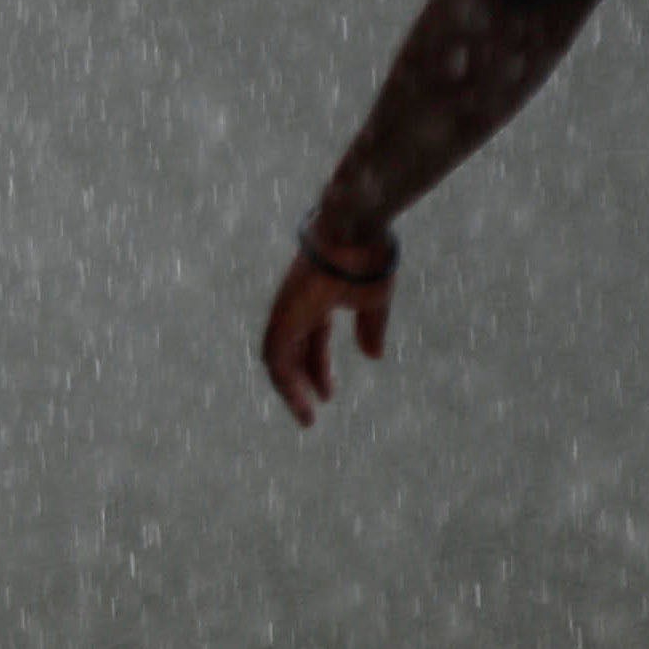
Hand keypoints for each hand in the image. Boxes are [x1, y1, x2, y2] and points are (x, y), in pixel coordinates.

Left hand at [261, 244, 397, 426]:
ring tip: (306, 416)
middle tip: (312, 410)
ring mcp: (286, 309)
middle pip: (293, 352)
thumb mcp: (373, 302)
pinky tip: (298, 399)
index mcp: (317, 300)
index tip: (326, 394)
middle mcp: (296, 306)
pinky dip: (284, 380)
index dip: (318, 368)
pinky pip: (275, 356)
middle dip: (302, 382)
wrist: (356, 233)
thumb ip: (371, 329)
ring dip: (290, 389)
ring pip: (278, 359)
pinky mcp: (282, 314)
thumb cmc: (367, 259)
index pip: (312, 340)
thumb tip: (372, 356)